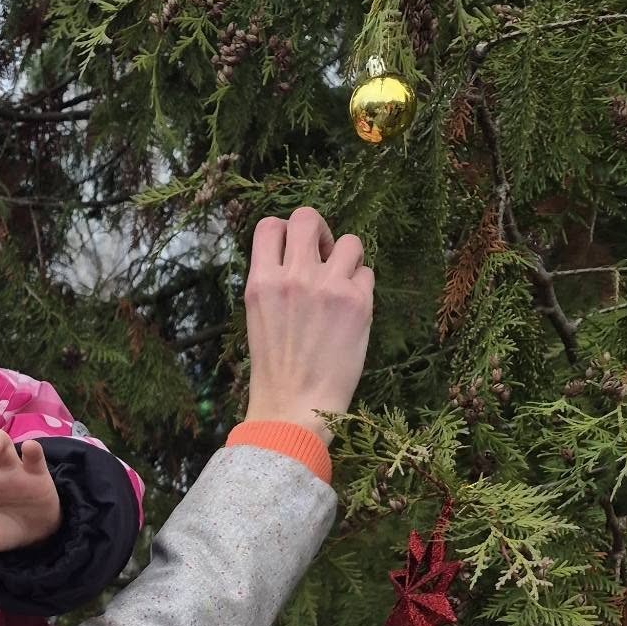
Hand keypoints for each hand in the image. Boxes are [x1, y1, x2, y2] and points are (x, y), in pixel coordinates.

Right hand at [243, 206, 373, 443]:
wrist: (294, 408)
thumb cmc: (276, 368)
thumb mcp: (259, 317)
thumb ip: (275, 281)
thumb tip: (299, 254)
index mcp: (261, 282)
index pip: (270, 225)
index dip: (286, 231)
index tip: (296, 249)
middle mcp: (293, 277)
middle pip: (308, 217)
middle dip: (320, 230)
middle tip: (323, 254)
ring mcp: (327, 287)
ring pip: (350, 241)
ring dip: (348, 259)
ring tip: (342, 286)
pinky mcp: (357, 302)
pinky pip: (367, 273)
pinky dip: (362, 288)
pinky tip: (351, 311)